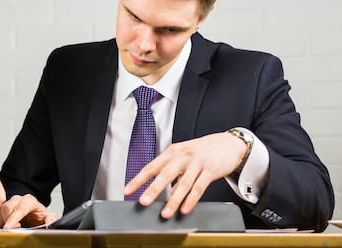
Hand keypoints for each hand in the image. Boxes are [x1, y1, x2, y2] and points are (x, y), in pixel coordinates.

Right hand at [0, 194, 58, 228]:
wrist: (34, 218)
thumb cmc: (39, 218)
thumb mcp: (49, 219)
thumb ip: (51, 219)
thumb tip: (49, 221)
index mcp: (29, 201)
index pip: (20, 208)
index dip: (13, 218)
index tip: (8, 227)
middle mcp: (17, 200)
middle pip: (7, 208)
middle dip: (8, 221)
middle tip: (14, 230)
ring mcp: (8, 204)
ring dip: (1, 222)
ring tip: (10, 228)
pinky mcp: (0, 209)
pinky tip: (2, 226)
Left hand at [123, 132, 246, 218]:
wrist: (230, 143)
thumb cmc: (205, 150)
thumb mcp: (186, 158)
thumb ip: (175, 174)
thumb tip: (168, 192)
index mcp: (172, 151)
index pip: (151, 166)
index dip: (138, 179)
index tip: (128, 190)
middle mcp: (183, 155)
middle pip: (164, 174)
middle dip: (152, 190)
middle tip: (143, 202)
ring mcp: (197, 162)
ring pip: (182, 184)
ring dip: (173, 200)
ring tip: (165, 213)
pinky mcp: (211, 170)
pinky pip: (199, 187)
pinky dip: (191, 200)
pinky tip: (185, 209)